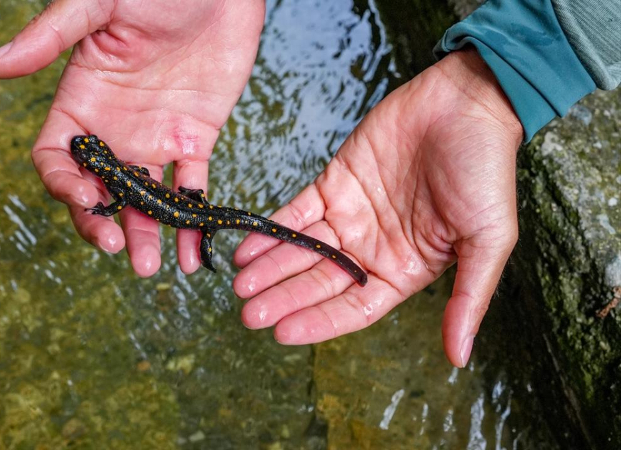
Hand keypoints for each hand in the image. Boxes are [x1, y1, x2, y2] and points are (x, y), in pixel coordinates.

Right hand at [0, 0, 263, 275]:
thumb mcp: (97, 3)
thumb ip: (50, 37)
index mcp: (80, 102)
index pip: (56, 158)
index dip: (64, 185)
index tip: (87, 201)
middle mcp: (114, 128)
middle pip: (97, 190)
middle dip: (101, 224)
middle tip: (118, 249)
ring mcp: (154, 138)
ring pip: (144, 200)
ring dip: (146, 235)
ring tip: (149, 267)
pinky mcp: (195, 139)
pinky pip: (192, 190)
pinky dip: (194, 223)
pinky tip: (194, 255)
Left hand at [233, 48, 522, 366]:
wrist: (466, 103)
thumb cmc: (486, 171)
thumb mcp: (489, 241)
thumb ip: (470, 299)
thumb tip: (459, 357)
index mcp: (406, 269)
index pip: (354, 308)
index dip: (318, 321)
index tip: (283, 333)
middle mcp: (373, 249)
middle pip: (320, 282)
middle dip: (283, 298)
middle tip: (248, 314)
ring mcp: (351, 216)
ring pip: (302, 250)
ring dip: (270, 267)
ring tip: (240, 284)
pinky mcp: (334, 184)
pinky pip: (296, 213)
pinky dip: (272, 230)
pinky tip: (247, 247)